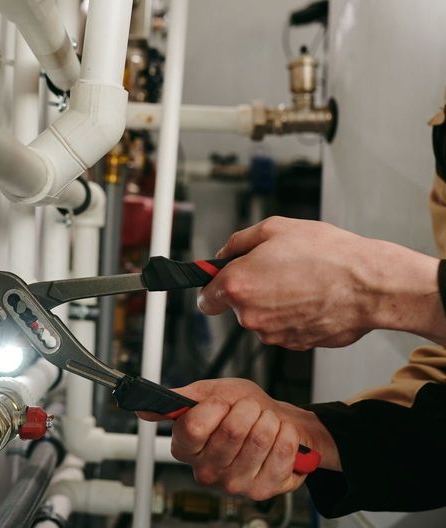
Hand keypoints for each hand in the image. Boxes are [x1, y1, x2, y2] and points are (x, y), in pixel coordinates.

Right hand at [138, 379, 338, 499]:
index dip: (213, 408)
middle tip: (247, 409)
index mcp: (186, 446)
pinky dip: (284, 433)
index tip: (221, 401)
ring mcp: (234, 484)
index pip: (193, 428)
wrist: (273, 421)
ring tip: (263, 420)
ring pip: (258, 438)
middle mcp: (206, 470)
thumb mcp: (208, 393)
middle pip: (231, 431)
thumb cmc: (239, 407)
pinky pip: (281, 450)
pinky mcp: (262, 490)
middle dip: (246, 408)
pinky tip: (277, 434)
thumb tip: (142, 410)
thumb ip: (178, 400)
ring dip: (267, 419)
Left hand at [197, 217, 443, 349]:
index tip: (223, 280)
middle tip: (277, 268)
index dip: (214, 287)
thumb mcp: (273, 229)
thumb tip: (223, 255)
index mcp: (238, 285)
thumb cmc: (326, 254)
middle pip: (237, 306)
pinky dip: (293, 315)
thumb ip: (237, 243)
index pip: (206, 299)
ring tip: (301, 280)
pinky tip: (312, 296)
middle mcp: (251, 316)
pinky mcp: (296, 344)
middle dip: (250, 289)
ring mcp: (274, 334)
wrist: (368, 284)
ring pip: (263, 318)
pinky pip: (285, 327)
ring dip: (274, 302)